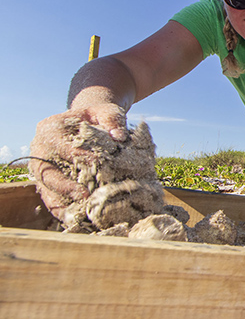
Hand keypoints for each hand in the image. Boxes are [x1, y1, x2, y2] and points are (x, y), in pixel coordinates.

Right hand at [29, 103, 127, 219]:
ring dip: (63, 204)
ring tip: (81, 215)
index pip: (63, 146)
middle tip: (85, 195)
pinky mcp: (48, 183)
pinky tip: (79, 219)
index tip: (98, 164)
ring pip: (47, 190)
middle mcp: (40, 151)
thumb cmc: (96, 118)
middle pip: (47, 172)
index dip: (80, 156)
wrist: (86, 124)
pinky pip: (52, 199)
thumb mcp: (105, 111)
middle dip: (66, 186)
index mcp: (49, 129)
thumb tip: (119, 137)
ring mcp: (42, 169)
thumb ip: (112, 120)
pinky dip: (64, 210)